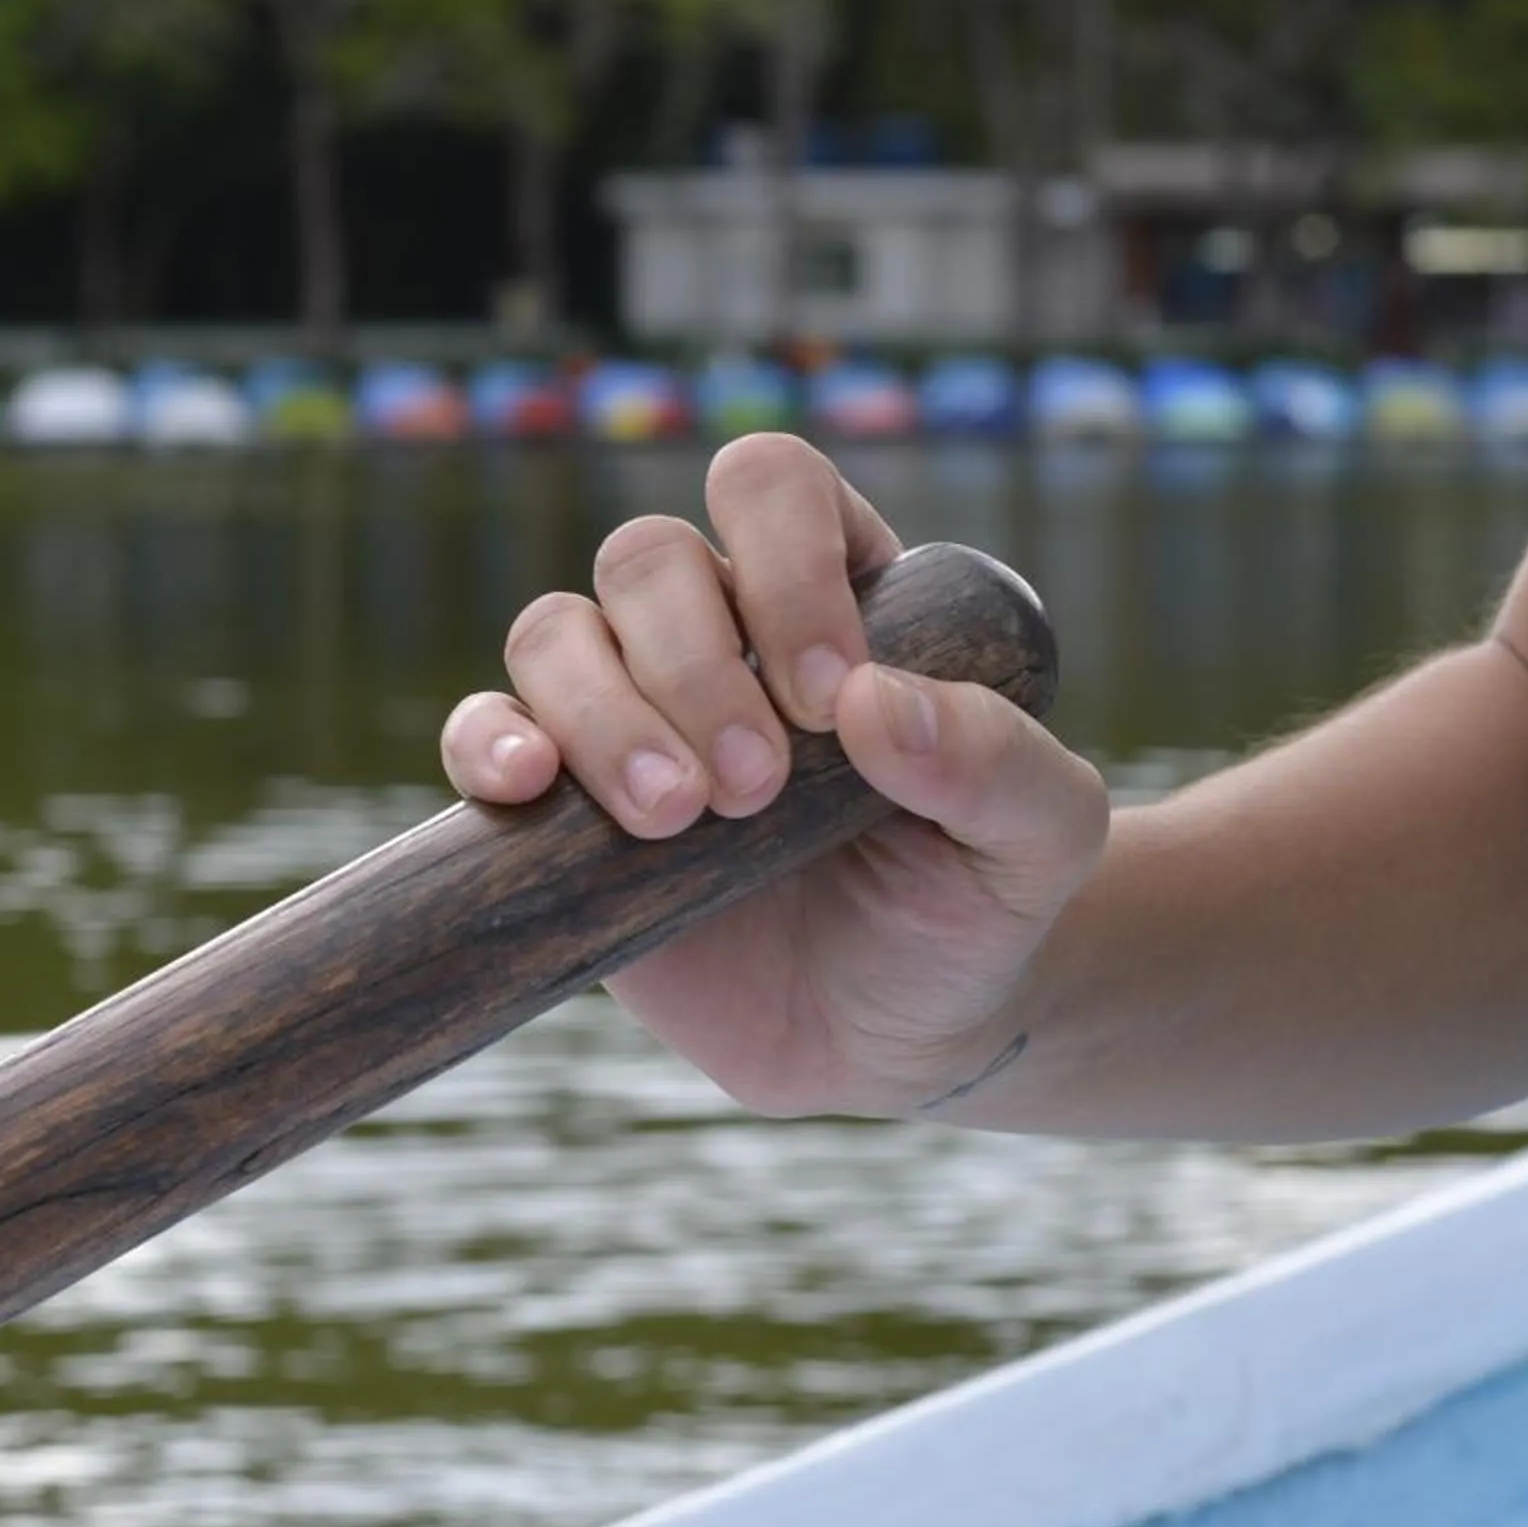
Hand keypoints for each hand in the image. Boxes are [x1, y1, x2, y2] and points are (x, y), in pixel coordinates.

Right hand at [440, 435, 1110, 1118]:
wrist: (891, 1037)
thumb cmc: (972, 908)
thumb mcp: (1040, 840)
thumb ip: (999, 763)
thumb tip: (879, 705)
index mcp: (834, 592)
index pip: (773, 489)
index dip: (786, 567)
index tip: (831, 696)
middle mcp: (716, 629)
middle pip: (649, 559)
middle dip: (696, 666)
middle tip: (756, 788)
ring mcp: (626, 710)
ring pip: (557, 631)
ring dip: (603, 711)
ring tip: (673, 815)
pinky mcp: (559, 806)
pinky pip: (487, 729)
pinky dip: (492, 742)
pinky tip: (532, 786)